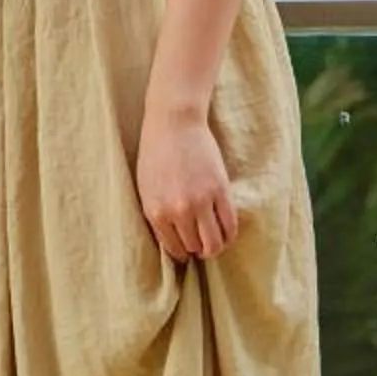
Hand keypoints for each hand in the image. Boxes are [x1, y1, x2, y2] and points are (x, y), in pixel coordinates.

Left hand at [135, 96, 240, 263]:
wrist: (173, 122)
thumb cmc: (156, 152)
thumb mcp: (146, 188)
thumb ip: (157, 216)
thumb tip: (171, 243)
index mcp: (156, 212)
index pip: (174, 249)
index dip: (182, 253)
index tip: (187, 250)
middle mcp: (178, 211)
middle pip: (195, 247)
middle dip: (198, 249)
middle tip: (201, 244)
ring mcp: (201, 202)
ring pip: (214, 243)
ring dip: (216, 247)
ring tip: (215, 242)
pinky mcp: (220, 191)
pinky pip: (230, 225)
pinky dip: (229, 235)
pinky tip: (226, 233)